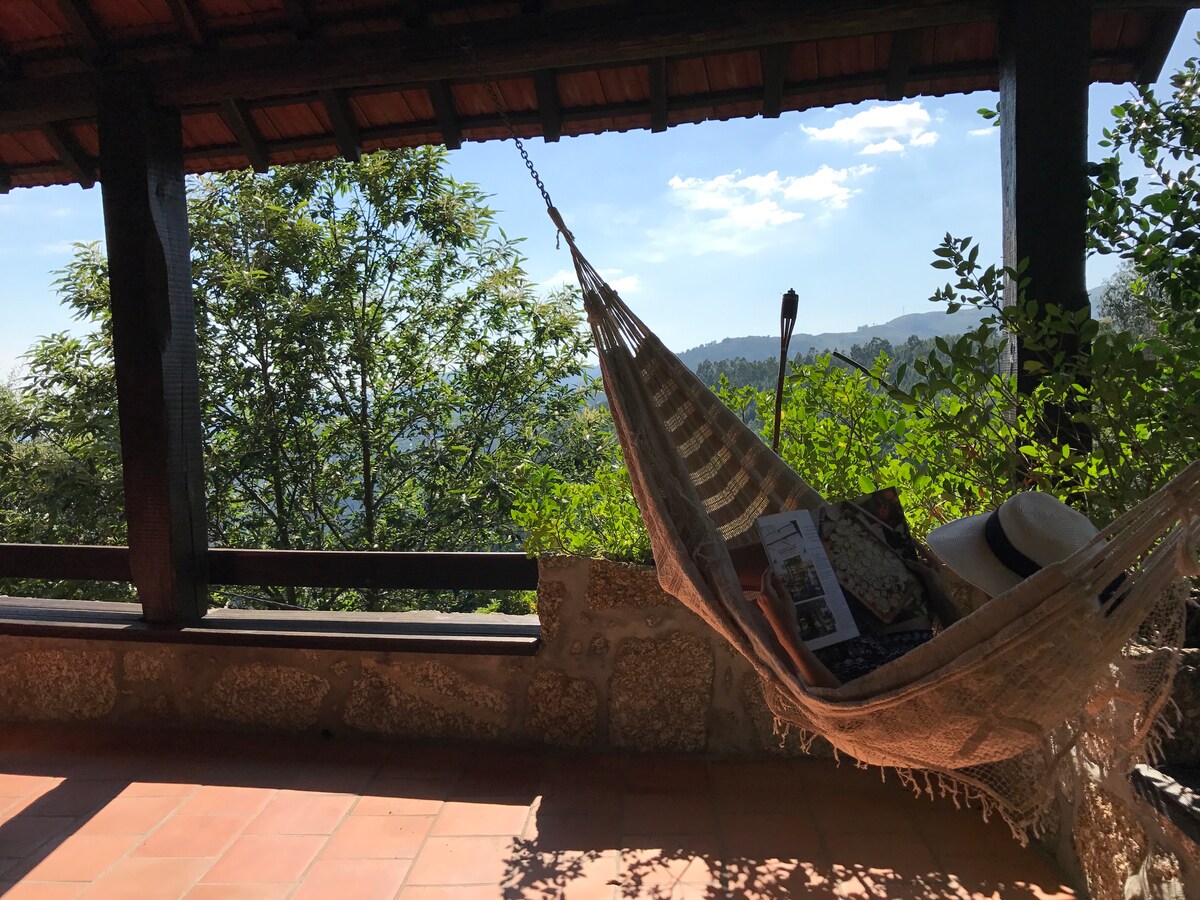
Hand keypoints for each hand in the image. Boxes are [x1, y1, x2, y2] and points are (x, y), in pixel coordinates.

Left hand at [753, 568, 840, 687]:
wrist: (784, 632)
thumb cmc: (787, 615)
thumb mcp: (787, 598)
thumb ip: (780, 587)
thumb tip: (776, 578)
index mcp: (766, 593)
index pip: (765, 578)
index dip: (768, 571)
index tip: (772, 565)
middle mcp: (760, 597)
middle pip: (765, 584)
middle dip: (772, 579)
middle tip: (780, 573)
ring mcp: (760, 603)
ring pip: (766, 590)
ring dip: (773, 586)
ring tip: (782, 582)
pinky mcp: (763, 607)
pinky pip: (767, 596)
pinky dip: (773, 593)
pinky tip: (780, 593)